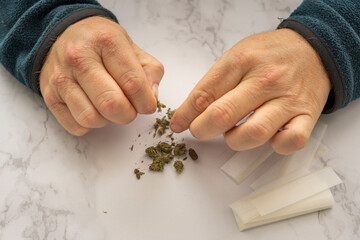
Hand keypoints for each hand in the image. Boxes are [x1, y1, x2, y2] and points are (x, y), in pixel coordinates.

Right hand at [40, 16, 163, 135]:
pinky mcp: (49, 96)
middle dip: (128, 114)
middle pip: (111, 104)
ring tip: (109, 106)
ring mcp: (61, 78)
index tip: (147, 105)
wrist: (64, 35)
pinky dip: (89, 125)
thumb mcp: (132, 47)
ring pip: (91, 119)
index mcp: (107, 41)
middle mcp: (79, 58)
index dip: (146, 102)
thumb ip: (150, 71)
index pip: (133, 83)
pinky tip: (93, 108)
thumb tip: (151, 98)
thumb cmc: (102, 45)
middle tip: (130, 109)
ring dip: (107, 120)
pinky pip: (75, 126)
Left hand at [170, 29, 330, 153]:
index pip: (204, 94)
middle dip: (202, 130)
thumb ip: (213, 83)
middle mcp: (265, 80)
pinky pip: (290, 141)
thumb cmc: (269, 54)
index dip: (185, 115)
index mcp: (242, 61)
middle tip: (200, 130)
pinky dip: (275, 146)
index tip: (178, 125)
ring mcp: (287, 99)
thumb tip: (189, 112)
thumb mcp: (237, 56)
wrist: (313, 50)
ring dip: (234, 140)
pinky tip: (267, 137)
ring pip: (254, 133)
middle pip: (223, 115)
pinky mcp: (307, 115)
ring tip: (232, 133)